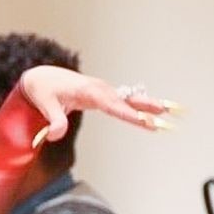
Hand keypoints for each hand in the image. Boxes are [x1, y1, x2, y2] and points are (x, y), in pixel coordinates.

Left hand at [19, 67, 178, 143]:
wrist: (42, 78)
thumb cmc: (43, 91)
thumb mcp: (44, 105)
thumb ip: (52, 121)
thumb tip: (55, 136)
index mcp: (88, 91)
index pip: (112, 106)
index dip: (128, 114)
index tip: (143, 121)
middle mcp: (99, 89)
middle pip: (127, 100)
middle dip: (147, 107)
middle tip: (167, 112)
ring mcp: (103, 91)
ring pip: (129, 99)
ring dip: (149, 104)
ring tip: (171, 111)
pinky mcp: (103, 95)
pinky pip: (123, 101)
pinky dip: (139, 105)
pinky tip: (156, 109)